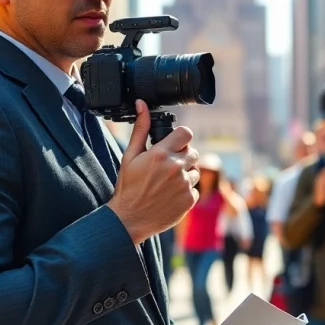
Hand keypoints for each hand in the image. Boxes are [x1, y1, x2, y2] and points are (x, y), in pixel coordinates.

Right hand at [108, 101, 200, 244]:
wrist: (129, 219)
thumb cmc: (128, 187)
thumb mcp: (130, 156)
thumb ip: (140, 129)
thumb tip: (142, 105)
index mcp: (160, 154)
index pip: (186, 133)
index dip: (180, 137)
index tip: (174, 143)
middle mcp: (175, 168)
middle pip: (193, 151)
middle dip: (183, 155)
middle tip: (168, 165)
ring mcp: (184, 185)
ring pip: (195, 170)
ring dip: (185, 173)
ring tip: (167, 181)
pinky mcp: (189, 200)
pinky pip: (195, 188)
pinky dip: (186, 190)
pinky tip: (170, 194)